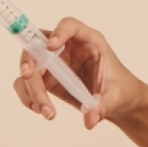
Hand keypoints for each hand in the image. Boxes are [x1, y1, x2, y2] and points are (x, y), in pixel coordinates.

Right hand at [12, 18, 142, 128]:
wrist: (116, 101)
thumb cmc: (120, 89)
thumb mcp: (116, 96)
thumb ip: (103, 106)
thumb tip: (90, 120)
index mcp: (89, 42)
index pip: (70, 26)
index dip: (59, 32)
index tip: (51, 46)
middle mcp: (68, 48)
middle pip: (40, 46)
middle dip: (30, 60)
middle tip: (27, 76)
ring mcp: (55, 63)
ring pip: (30, 67)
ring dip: (30, 88)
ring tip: (45, 111)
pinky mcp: (47, 79)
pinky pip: (27, 84)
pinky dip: (28, 97)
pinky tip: (40, 110)